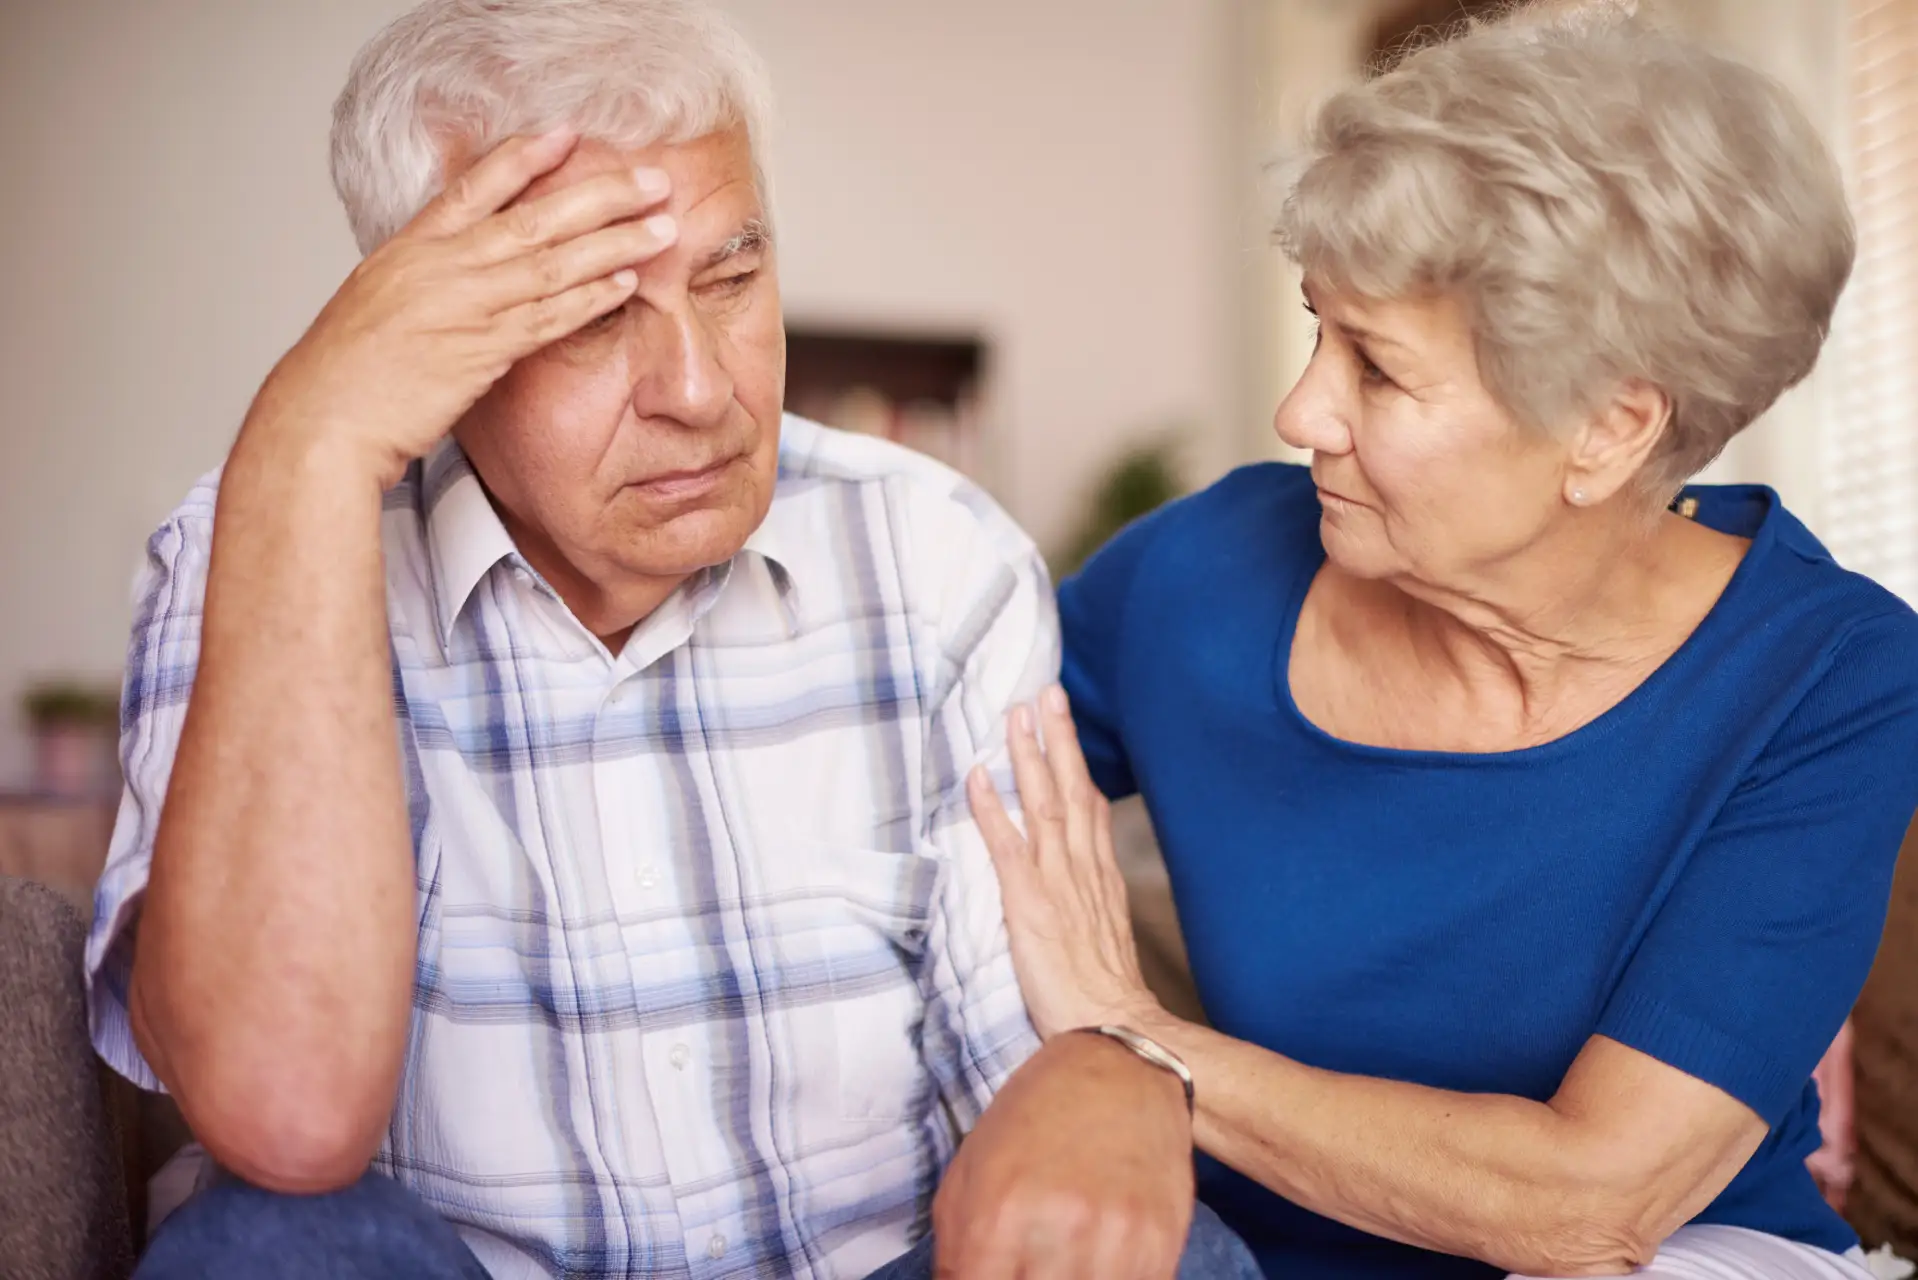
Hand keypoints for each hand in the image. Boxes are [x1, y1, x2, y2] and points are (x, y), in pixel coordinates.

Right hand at [245, 129, 676, 486]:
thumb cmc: (346, 370)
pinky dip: (592, 298)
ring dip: (615, 243)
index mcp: (411, 246)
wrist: (324, 417)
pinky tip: (628, 283)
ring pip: (555, 263)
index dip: (527, 156)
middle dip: (601, 194)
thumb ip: (424, 274)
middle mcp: (443, 266)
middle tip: (652, 178)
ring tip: (662, 226)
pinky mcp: (484, 351)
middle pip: (536, 216)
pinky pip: (551, 317)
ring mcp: (467, 306)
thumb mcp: (377, 299)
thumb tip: (463, 264)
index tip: (570, 134)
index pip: (477, 185)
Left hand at [933, 1032, 1194, 1279]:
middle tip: (1025, 1264)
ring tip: (1060, 1260)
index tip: (990, 1275)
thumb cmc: (1034, 1117)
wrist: (1121, 1068)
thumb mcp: (969, 1171)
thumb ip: (955, 1250)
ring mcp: (1117, 1239)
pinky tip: (1097, 1260)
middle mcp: (1060, 1228)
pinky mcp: (1162, 1243)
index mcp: (1000, 1211)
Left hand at [967, 686, 1162, 1039]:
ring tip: (1017, 714)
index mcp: (1101, 878)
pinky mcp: (1028, 901)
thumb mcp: (1110, 940)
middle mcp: (1082, 869)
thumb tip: (1084, 890)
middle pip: (1071, 789)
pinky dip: (990, 807)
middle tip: (1046, 693)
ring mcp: (1056, 881)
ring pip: (1042, 803)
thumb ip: (1095, 905)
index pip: (1091, 807)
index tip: (1066, 727)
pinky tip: (976, 776)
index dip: (1077, 764)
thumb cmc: (1107, 998)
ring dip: (1028, 756)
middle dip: (1057, 738)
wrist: (1114, 1028)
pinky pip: (1006, 843)